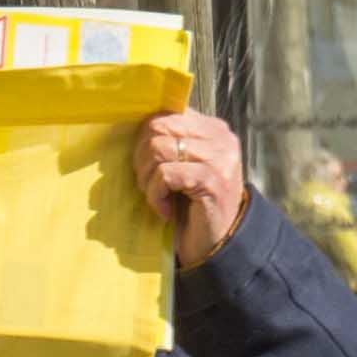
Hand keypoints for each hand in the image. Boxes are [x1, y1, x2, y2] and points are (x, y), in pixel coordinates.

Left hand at [136, 108, 249, 272]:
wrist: (216, 244)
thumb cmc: (192, 206)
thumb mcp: (183, 166)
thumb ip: (170, 142)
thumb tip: (135, 124)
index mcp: (213, 129)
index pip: (167, 113)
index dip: (144, 136)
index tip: (144, 164)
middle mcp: (220, 138)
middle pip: (158, 127)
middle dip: (141, 157)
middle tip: (147, 183)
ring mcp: (219, 158)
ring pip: (159, 149)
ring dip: (147, 178)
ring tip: (156, 197)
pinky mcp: (212, 180)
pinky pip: (165, 175)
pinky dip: (155, 195)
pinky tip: (164, 210)